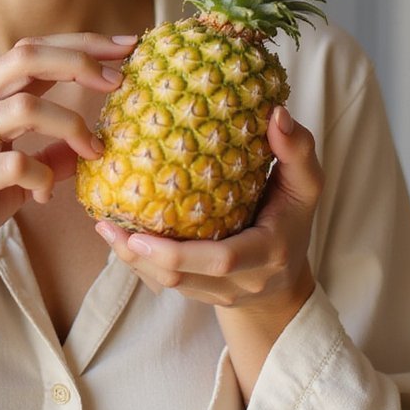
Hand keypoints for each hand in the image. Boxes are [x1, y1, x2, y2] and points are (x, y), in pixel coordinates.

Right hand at [0, 33, 135, 295]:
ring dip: (70, 126)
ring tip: (93, 152)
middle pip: (25, 57)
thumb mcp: (7, 176)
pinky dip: (41, 177)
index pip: (31, 49)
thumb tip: (92, 146)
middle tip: (118, 81)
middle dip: (79, 62)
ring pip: (23, 106)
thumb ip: (46, 155)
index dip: (80, 44)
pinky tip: (45, 195)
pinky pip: (12, 164)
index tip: (125, 47)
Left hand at [96, 105, 321, 326]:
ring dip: (131, 260)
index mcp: (267, 253)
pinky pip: (164, 285)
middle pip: (182, 278)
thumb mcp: (305, 186)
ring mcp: (219, 293)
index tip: (140, 234)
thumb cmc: (293, 219)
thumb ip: (296, 151)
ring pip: (167, 285)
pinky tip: (117, 236)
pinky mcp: (201, 295)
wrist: (287, 280)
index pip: (222, 260)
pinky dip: (138, 263)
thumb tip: (277, 113)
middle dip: (141, 257)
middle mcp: (242, 280)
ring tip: (103, 226)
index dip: (178, 252)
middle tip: (107, 225)